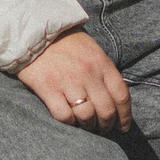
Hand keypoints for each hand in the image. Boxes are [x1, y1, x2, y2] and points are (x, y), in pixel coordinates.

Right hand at [17, 31, 131, 132]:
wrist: (34, 30)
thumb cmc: (65, 42)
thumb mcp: (92, 51)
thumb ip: (103, 72)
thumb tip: (113, 99)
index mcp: (101, 63)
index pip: (121, 96)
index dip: (125, 116)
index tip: (122, 127)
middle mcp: (88, 74)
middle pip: (106, 110)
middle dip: (106, 125)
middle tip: (102, 129)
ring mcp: (68, 81)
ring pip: (87, 116)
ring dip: (88, 126)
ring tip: (85, 126)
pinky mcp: (48, 88)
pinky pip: (64, 115)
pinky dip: (69, 122)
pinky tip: (68, 119)